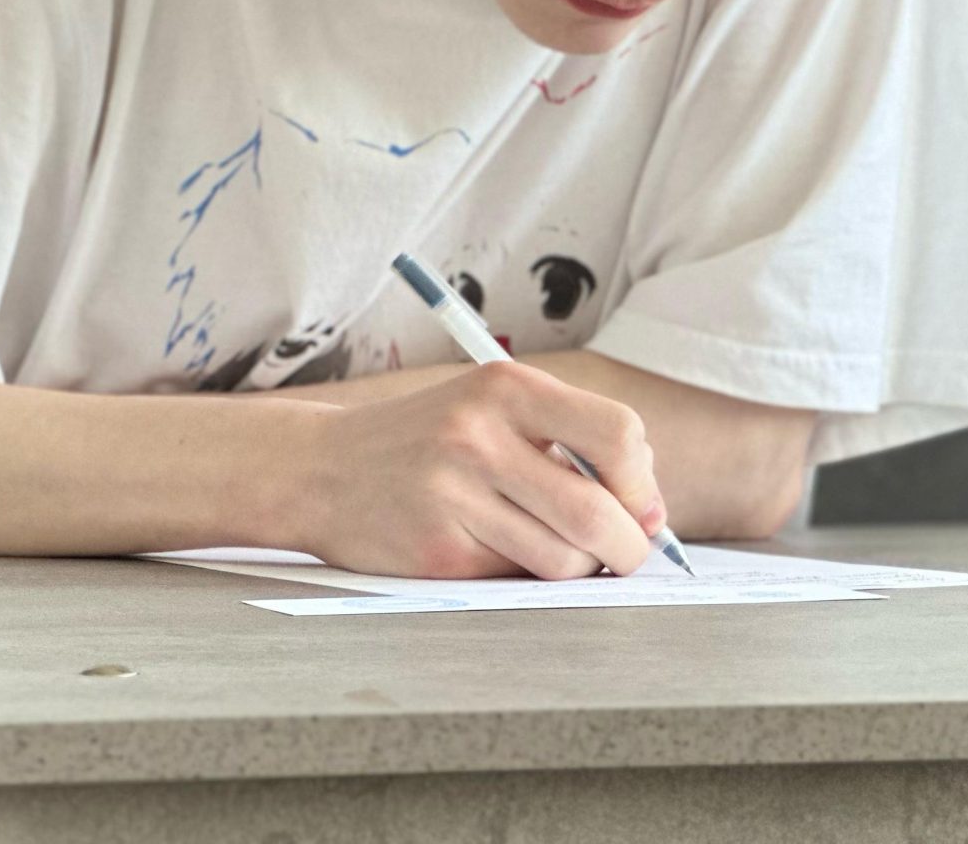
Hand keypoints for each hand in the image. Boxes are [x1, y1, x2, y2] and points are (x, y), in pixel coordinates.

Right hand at [290, 360, 666, 580]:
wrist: (318, 469)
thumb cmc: (425, 441)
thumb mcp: (490, 408)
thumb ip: (568, 442)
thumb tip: (650, 512)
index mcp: (505, 388)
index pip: (617, 434)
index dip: (643, 483)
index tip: (642, 508)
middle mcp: (479, 435)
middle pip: (598, 512)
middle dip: (628, 547)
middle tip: (626, 555)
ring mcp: (454, 495)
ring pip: (563, 559)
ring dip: (577, 568)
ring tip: (553, 549)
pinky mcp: (436, 551)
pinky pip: (515, 579)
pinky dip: (524, 577)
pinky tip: (495, 551)